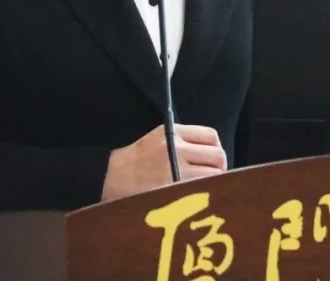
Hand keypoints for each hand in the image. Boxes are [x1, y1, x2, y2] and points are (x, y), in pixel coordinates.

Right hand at [101, 124, 225, 201]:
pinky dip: (204, 193)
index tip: (212, 158)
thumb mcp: (157, 138)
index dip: (215, 148)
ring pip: (214, 175)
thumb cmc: (135, 159)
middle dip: (219, 166)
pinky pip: (200, 191)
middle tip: (213, 175)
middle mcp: (177, 149)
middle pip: (217, 156)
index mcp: (172, 133)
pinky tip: (198, 197)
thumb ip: (182, 140)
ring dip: (215, 181)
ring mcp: (176, 171)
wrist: (109, 177)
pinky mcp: (173, 190)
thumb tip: (210, 150)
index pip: (210, 136)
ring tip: (206, 187)